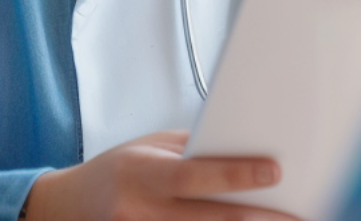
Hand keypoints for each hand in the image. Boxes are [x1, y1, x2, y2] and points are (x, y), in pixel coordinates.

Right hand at [21, 130, 300, 220]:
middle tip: (296, 213)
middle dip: (258, 217)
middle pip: (207, 218)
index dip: (235, 175)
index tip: (276, 172)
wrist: (63, 205)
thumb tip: (248, 146)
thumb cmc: (118, 169)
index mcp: (140, 172)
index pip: (194, 174)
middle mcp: (135, 209)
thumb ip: (195, 149)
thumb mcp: (150, 146)